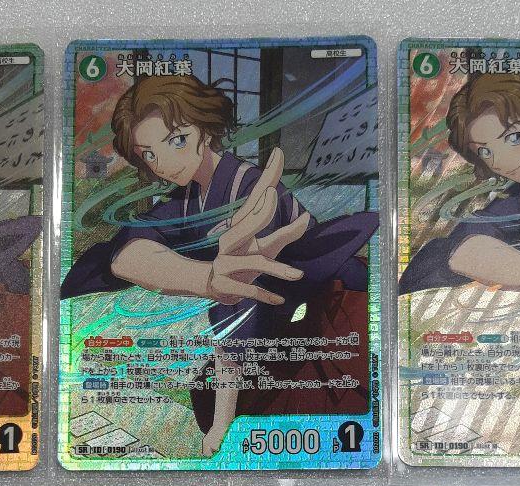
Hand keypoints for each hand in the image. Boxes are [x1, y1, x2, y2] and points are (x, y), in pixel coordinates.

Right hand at [205, 148, 308, 304]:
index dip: (268, 175)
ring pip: (255, 262)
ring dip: (278, 269)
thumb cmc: (243, 263)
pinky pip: (249, 290)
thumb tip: (308, 219)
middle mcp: (232, 241)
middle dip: (262, 210)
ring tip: (298, 276)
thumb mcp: (266, 248)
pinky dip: (265, 295)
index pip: (256, 196)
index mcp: (241, 228)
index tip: (279, 152)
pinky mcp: (229, 285)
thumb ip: (286, 233)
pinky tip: (280, 299)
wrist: (212, 287)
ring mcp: (228, 263)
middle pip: (249, 221)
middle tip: (273, 196)